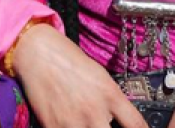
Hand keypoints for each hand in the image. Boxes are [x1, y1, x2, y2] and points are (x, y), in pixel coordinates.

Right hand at [12, 24, 147, 127]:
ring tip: (86, 124)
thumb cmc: (69, 60)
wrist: (38, 53)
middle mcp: (94, 111)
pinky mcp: (53, 127)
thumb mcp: (100, 76)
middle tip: (104, 126)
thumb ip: (112, 100)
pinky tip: (69, 124)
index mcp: (110, 95)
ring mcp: (73, 122)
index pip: (136, 124)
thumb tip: (119, 119)